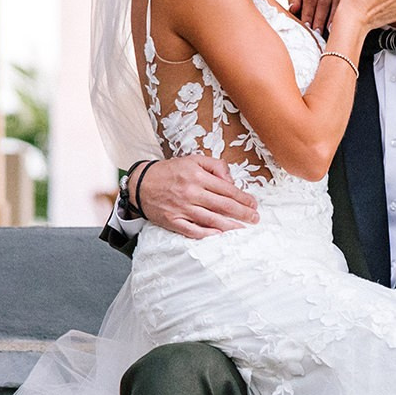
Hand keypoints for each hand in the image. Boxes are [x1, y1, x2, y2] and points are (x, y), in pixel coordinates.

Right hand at [135, 156, 258, 237]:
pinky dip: (206, 234)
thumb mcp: (192, 160)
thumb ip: (215, 166)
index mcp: (197, 176)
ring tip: (243, 228)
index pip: (226, 189)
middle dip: (242, 213)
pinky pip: (192, 230)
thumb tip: (231, 180)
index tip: (253, 203)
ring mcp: (181, 208)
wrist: (140, 184)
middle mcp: (191, 193)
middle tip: (255, 218)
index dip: (243, 198)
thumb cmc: (169, 171)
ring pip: (211, 219)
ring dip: (230, 225)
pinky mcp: (173, 221)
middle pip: (223, 205)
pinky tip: (219, 234)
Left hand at [287, 0, 342, 34]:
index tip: (306, 26)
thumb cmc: (307, 4)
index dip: (308, 12)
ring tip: (326, 31)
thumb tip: (293, 8)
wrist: (322, 2)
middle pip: (323, 1)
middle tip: (316, 32)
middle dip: (318, 18)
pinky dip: (339, 17)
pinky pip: (344, 6)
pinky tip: (336, 27)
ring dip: (330, 19)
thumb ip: (294, 2)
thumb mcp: (298, 0)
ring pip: (335, 3)